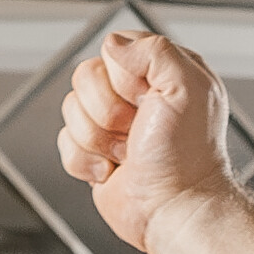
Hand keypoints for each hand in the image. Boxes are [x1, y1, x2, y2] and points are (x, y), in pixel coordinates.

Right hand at [57, 31, 234, 253]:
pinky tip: (113, 170)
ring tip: (129, 153)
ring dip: (98, 138)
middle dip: (108, 111)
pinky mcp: (93, 152)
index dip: (124, 78)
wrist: (175, 209)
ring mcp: (111, 124)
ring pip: (70, 110)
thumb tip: (113, 44)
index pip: (113, 50)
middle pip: (84, 77)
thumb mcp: (188, 87)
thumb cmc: (188, 156)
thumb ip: (155, 50)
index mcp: (160, 71)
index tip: (149, 101)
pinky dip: (86, 161)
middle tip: (137, 130)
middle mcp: (134, 95)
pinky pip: (64, 142)